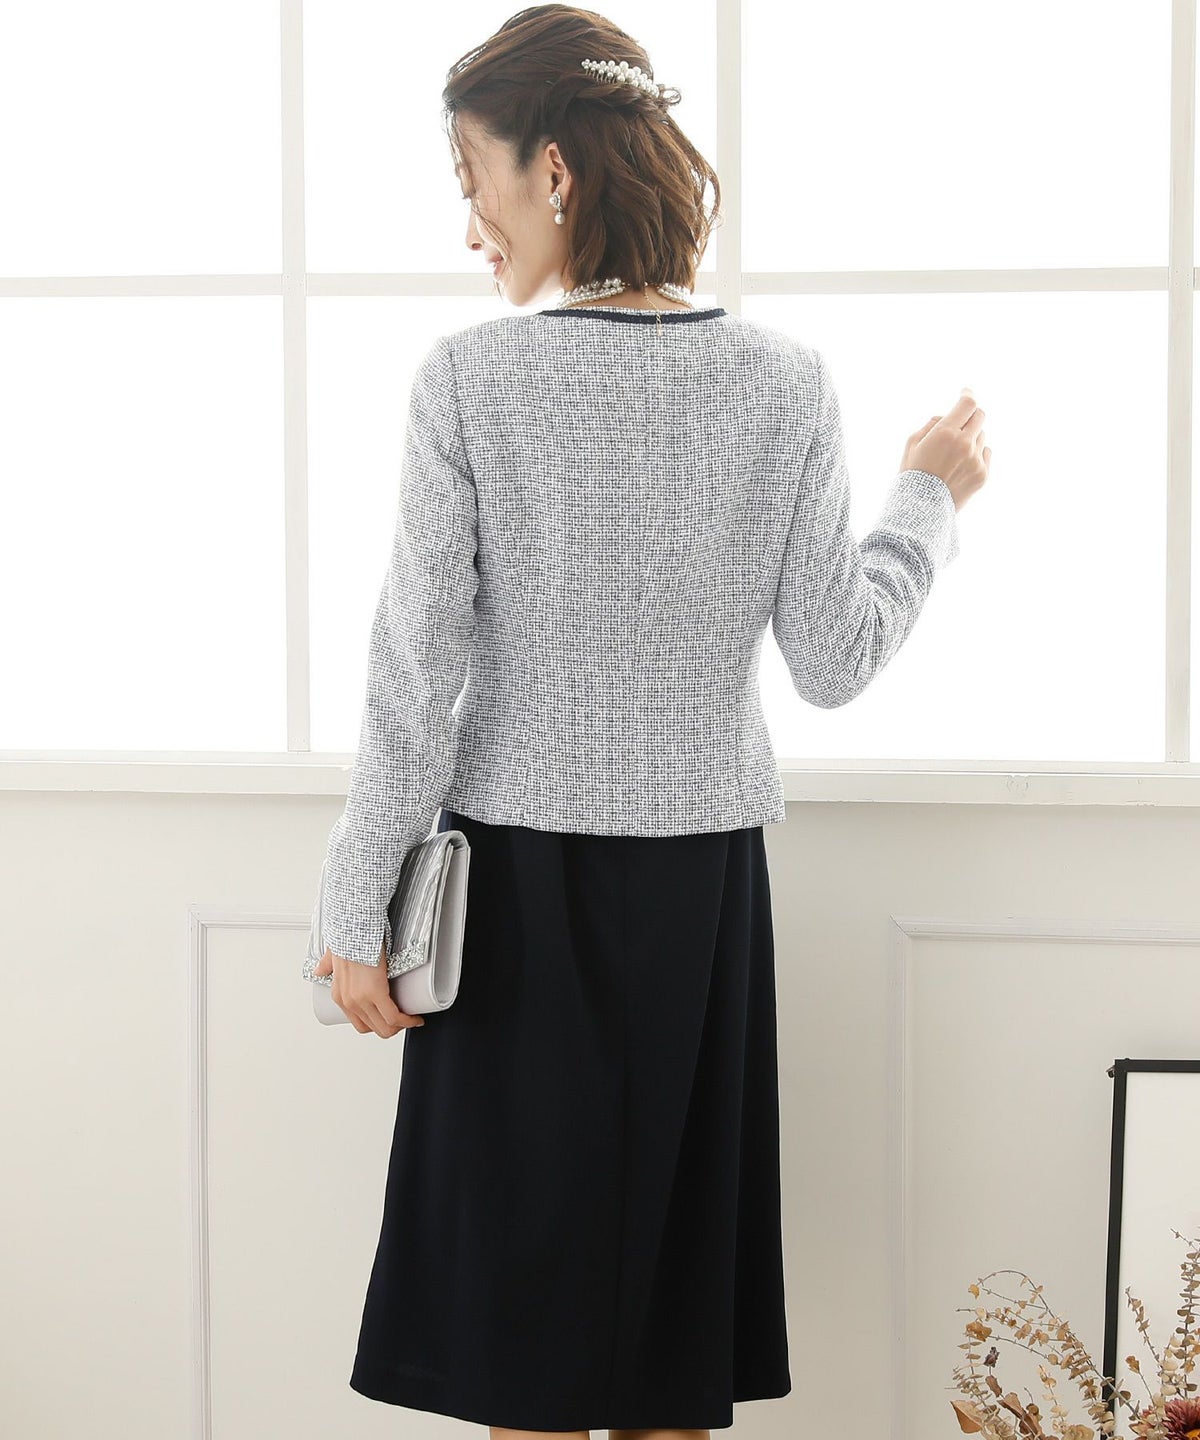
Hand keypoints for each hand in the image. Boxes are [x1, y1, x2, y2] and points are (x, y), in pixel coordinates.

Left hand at [313, 944, 426, 1036]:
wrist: (354, 928)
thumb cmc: (348, 938)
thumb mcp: (332, 955)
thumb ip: (326, 964)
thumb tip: (319, 969)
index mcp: (339, 995)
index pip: (360, 1023)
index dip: (378, 1024)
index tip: (391, 1019)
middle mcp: (348, 1001)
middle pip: (374, 1029)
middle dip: (392, 1028)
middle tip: (405, 1020)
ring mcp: (360, 1000)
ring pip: (385, 1027)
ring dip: (401, 1026)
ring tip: (412, 1019)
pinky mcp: (375, 993)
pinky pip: (394, 1017)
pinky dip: (408, 1021)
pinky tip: (415, 1018)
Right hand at [901, 386, 990, 512]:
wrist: (920, 511)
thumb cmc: (912, 475)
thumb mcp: (912, 444)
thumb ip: (932, 424)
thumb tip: (946, 416)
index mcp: (945, 433)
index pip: (968, 404)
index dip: (967, 394)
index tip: (965, 392)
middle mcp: (964, 444)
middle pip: (980, 416)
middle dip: (970, 416)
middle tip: (960, 423)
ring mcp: (976, 460)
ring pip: (980, 436)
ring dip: (970, 438)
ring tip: (953, 455)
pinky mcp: (982, 475)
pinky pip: (985, 453)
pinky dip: (976, 454)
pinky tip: (960, 466)